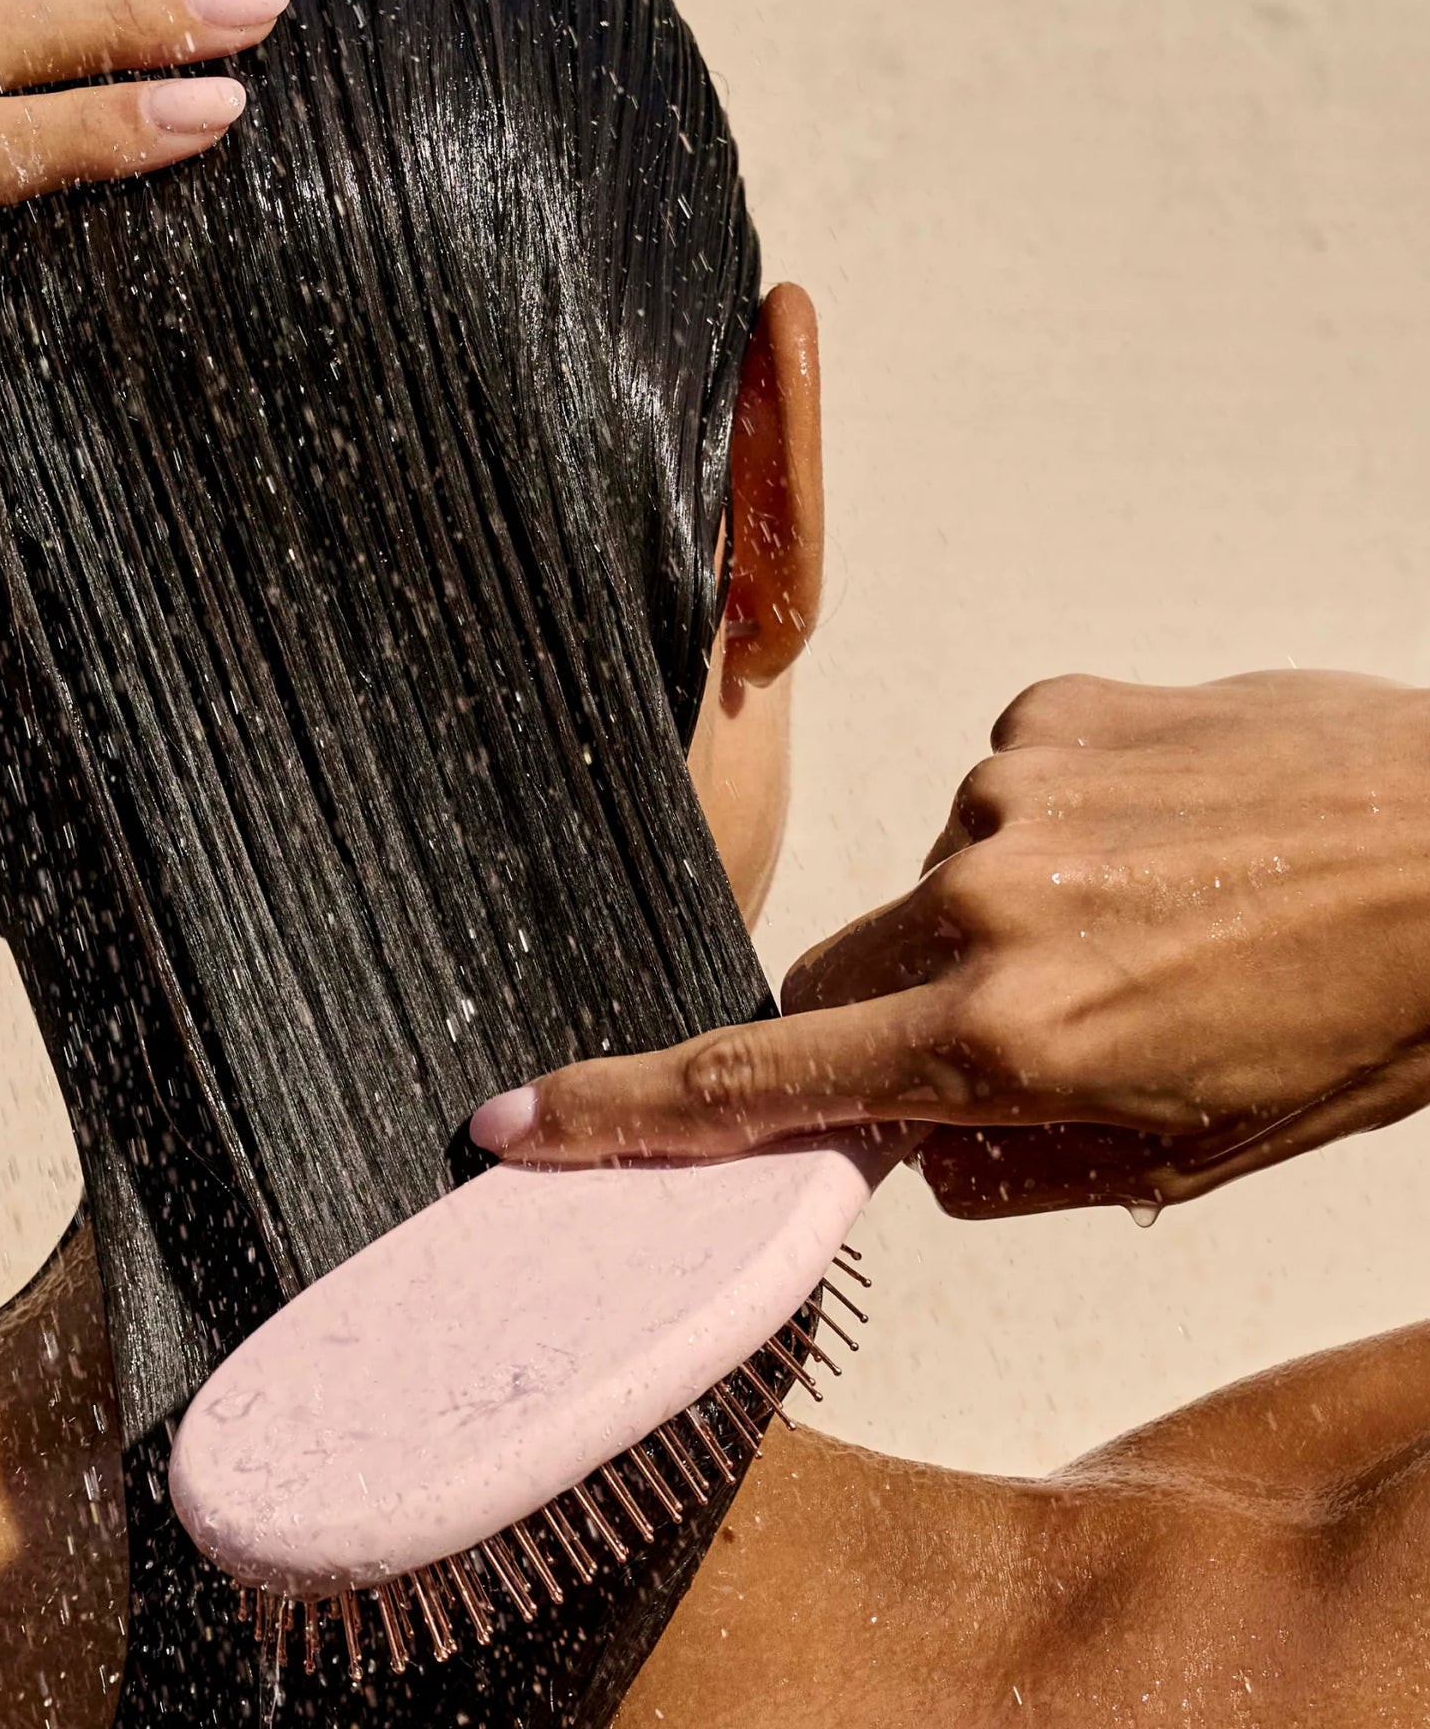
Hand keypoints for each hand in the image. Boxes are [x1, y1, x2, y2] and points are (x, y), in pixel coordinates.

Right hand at [470, 671, 1429, 1216]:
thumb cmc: (1368, 1014)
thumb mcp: (1185, 1150)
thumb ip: (1002, 1159)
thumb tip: (900, 1130)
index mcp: (1016, 1035)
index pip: (765, 1081)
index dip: (629, 1111)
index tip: (526, 1117)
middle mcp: (987, 903)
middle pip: (837, 980)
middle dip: (895, 1015)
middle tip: (1026, 1025)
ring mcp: (1012, 791)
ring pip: (931, 888)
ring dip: (1001, 919)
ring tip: (1153, 916)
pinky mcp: (1051, 713)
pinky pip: (1000, 798)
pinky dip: (1053, 834)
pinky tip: (1161, 837)